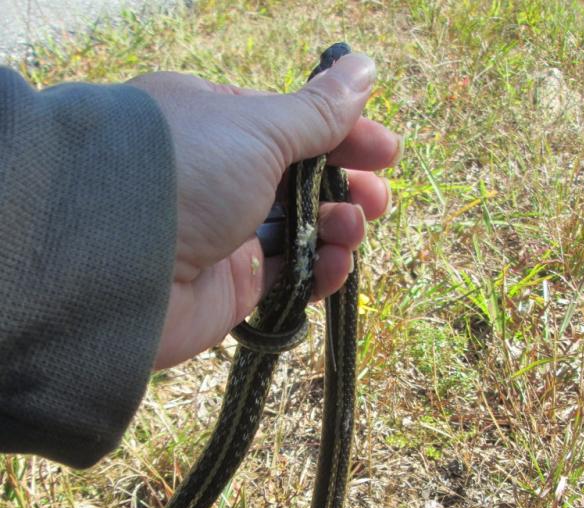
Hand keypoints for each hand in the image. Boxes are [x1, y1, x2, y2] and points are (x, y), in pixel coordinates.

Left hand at [129, 53, 398, 369]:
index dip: (343, 137)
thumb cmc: (189, 172)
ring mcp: (224, 235)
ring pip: (299, 232)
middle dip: (346, 188)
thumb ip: (317, 111)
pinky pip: (288, 278)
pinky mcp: (231, 288)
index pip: (291, 126)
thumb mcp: (259, 128)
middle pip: (300, 181)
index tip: (387, 151)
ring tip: (351, 229)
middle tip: (378, 200)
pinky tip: (335, 264)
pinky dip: (317, 272)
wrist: (122, 262)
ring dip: (336, 229)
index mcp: (216, 124)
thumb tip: (365, 69)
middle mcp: (218, 178)